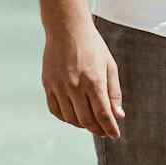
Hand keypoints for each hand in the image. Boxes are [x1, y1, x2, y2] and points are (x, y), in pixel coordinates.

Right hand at [42, 22, 124, 137]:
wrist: (67, 29)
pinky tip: (74, 117)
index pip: (103, 114)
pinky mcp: (48, 85)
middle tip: (105, 132)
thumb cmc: (93, 46)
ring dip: (82, 125)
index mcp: (94, 81)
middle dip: (98, 130)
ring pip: (70, 118)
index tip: (115, 136)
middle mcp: (74, 86)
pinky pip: (55, 110)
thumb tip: (117, 116)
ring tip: (91, 124)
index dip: (110, 128)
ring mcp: (58, 86)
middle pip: (86, 120)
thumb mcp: (110, 66)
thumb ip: (114, 92)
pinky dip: (66, 118)